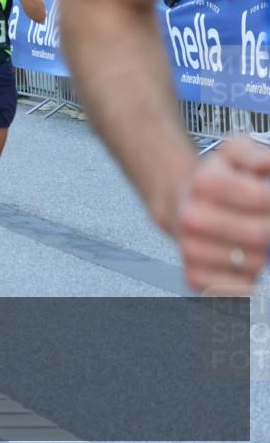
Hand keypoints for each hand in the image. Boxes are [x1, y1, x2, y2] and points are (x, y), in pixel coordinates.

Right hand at [170, 137, 269, 292]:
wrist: (180, 204)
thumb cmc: (214, 183)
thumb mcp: (234, 153)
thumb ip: (253, 152)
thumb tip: (265, 164)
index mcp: (203, 184)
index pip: (261, 197)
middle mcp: (191, 217)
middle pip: (260, 234)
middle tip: (264, 219)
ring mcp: (190, 248)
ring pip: (254, 263)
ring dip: (262, 253)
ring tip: (251, 239)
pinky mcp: (194, 276)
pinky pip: (236, 289)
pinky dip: (248, 279)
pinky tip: (243, 261)